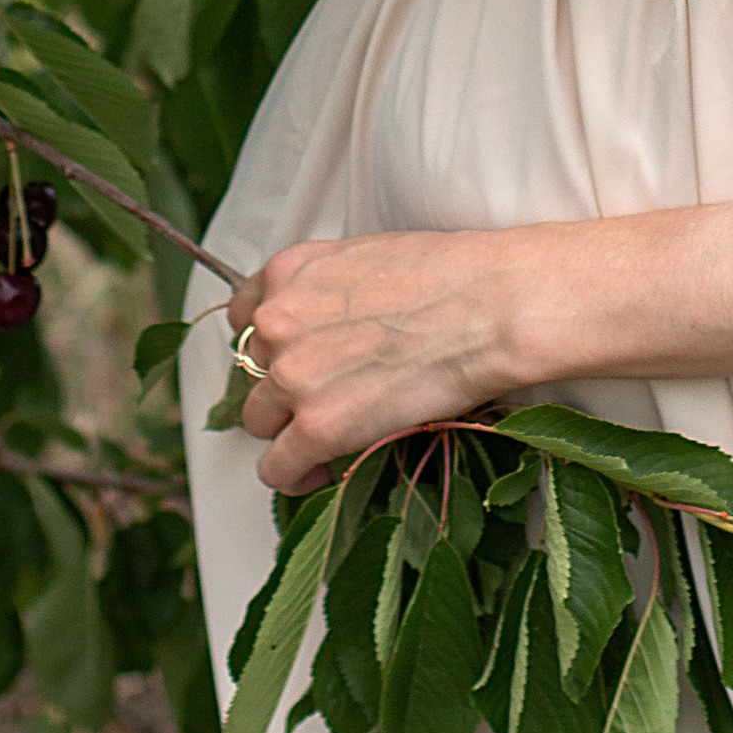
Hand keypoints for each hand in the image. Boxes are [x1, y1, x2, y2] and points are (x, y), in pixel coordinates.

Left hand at [226, 227, 538, 492]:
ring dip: (287, 430)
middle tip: (325, 395)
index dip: (270, 344)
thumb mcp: (364, 258)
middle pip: (252, 372)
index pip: (244, 317)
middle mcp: (277, 320)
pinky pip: (276, 468)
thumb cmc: (448, 276)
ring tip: (326, 435)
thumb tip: (322, 327)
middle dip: (284, 386)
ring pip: (258, 421)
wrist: (488, 304)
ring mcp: (294, 375)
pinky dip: (294, 475)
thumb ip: (323, 291)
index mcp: (289, 271)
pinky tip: (320, 471)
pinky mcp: (317, 426)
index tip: (292, 359)